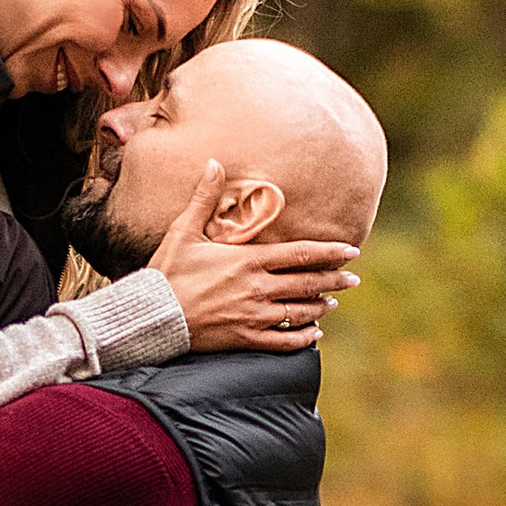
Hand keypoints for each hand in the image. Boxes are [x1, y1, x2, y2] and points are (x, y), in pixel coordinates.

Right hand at [154, 165, 360, 354]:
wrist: (152, 315)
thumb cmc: (167, 272)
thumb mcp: (183, 230)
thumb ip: (204, 198)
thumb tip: (213, 163)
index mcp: (248, 261)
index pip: (300, 255)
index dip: (329, 253)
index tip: (351, 251)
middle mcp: (258, 289)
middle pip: (307, 283)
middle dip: (334, 280)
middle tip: (353, 279)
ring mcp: (253, 317)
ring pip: (299, 312)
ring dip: (320, 307)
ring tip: (332, 303)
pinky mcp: (244, 339)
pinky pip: (283, 341)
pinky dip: (302, 338)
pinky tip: (313, 335)